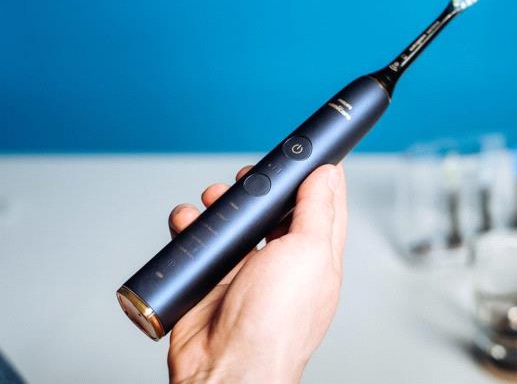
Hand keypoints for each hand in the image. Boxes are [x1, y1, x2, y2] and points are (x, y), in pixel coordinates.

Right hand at [166, 164, 346, 382]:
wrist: (226, 366)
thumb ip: (317, 211)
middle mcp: (283, 263)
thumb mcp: (309, 253)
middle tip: (247, 176)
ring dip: (221, 205)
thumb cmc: (276, 323)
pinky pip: (201, 244)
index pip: (323, 207)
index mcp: (316, 257)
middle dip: (259, 188)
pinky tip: (188, 222)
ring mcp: (246, 272)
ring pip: (235, 224)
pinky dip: (191, 228)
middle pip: (273, 211)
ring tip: (212, 198)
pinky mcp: (212, 281)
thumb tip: (328, 175)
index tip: (305, 153)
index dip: (315, 177)